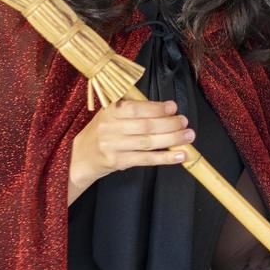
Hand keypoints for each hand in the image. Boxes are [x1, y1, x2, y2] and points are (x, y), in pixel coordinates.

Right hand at [69, 99, 193, 199]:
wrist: (81, 156)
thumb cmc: (102, 132)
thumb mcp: (111, 115)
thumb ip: (133, 110)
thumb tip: (166, 110)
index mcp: (110, 111)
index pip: (136, 108)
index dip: (157, 108)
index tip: (173, 108)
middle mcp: (110, 127)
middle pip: (146, 125)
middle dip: (170, 124)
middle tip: (185, 122)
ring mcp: (113, 146)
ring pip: (148, 142)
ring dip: (172, 139)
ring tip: (188, 136)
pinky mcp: (117, 162)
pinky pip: (146, 159)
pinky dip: (165, 157)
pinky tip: (179, 155)